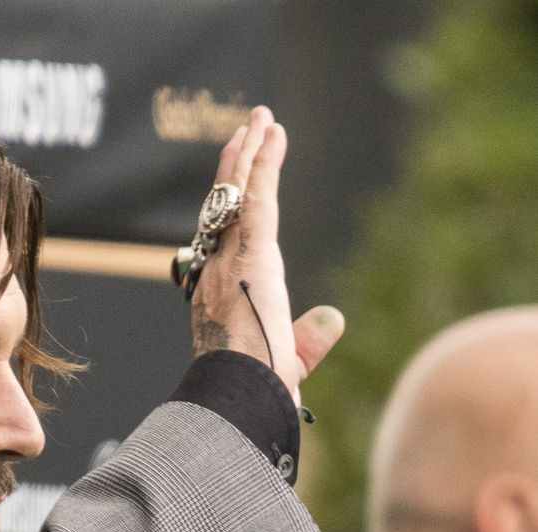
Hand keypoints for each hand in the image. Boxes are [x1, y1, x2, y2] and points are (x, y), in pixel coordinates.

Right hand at [191, 106, 343, 404]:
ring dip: (248, 152)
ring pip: (234, 194)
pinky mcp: (252, 251)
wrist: (239, 398)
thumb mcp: (286, 364)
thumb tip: (332, 320)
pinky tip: (270, 132)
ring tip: (260, 119)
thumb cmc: (254, 394)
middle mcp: (214, 274)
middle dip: (233, 169)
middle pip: (221, 210)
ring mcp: (228, 260)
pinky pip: (255, 196)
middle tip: (244, 134)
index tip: (235, 186)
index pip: (221, 244)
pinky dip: (263, 160)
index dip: (227, 212)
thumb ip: (306, 341)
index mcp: (216, 300)